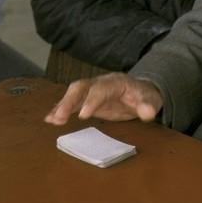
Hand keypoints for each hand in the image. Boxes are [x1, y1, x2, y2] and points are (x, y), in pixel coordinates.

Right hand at [44, 72, 162, 124]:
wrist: (140, 92)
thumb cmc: (144, 96)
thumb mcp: (152, 100)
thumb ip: (149, 106)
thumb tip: (148, 113)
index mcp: (115, 82)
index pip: (100, 89)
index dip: (91, 101)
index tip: (83, 115)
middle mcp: (99, 83)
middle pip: (80, 87)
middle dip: (68, 101)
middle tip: (59, 117)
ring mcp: (91, 90)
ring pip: (72, 94)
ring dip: (61, 106)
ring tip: (51, 120)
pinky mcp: (86, 99)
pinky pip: (71, 102)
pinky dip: (60, 109)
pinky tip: (49, 119)